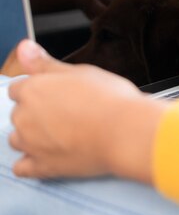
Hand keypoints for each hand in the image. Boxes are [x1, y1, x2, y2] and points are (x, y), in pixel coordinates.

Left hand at [7, 40, 167, 182]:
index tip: (57, 95)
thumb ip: (46, 63)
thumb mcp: (81, 71)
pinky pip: (22, 167)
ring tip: (62, 134)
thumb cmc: (110, 99)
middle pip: (19, 113)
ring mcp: (30, 144)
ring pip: (18, 139)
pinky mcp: (41, 166)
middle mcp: (24, 116)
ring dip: (32, 137)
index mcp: (33, 89)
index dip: (40, 91)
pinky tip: (47, 156)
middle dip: (37, 113)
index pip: (18, 88)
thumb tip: (24, 47)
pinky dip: (30, 163)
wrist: (125, 131)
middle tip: (68, 113)